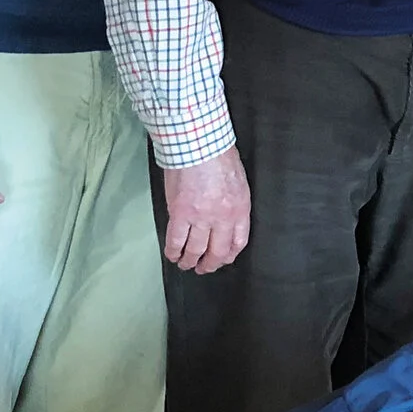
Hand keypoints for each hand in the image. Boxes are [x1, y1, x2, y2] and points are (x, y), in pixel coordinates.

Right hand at [162, 150, 250, 273]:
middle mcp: (222, 218)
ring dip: (190, 261)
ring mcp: (200, 218)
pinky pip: (175, 241)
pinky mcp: (180, 214)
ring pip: (195, 250)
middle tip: (203, 268)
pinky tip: (172, 255)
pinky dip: (173, 251)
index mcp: (240, 209)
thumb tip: (223, 218)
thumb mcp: (238, 181)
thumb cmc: (218, 155)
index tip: (223, 259)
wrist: (198, 143)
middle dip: (210, 264)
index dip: (229, 255)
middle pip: (217, 251)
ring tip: (186, 264)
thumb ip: (233, 203)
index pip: (238, 242)